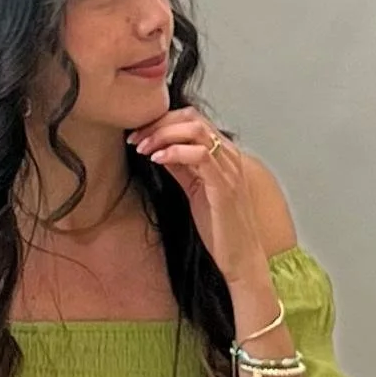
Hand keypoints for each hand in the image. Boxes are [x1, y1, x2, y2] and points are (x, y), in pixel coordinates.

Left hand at [127, 107, 274, 304]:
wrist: (241, 259)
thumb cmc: (220, 228)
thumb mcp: (194, 190)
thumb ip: (180, 167)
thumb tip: (158, 147)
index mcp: (223, 154)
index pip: (192, 119)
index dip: (161, 120)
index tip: (137, 133)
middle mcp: (229, 156)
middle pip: (192, 118)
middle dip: (158, 123)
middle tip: (134, 138)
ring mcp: (229, 170)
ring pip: (196, 130)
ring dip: (162, 134)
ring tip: (142, 147)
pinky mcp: (224, 186)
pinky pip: (200, 156)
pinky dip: (174, 152)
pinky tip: (156, 159)